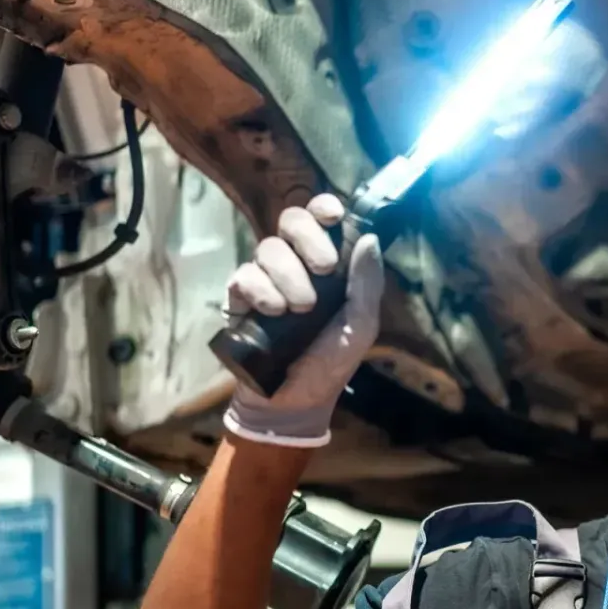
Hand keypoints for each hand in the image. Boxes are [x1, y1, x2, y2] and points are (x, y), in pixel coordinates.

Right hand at [222, 193, 382, 447]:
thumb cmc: (331, 361)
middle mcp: (294, 263)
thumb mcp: (360, 326)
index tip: (333, 216)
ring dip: (289, 274)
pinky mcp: (239, 298)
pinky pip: (244, 275)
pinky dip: (261, 290)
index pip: (320, 219)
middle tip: (324, 268)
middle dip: (309, 237)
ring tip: (301, 308)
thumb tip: (369, 238)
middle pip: (291, 220)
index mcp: (326, 264)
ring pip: (269, 248)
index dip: (323, 208)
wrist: (295, 400)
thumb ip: (367, 284)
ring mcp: (265, 278)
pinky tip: (274, 311)